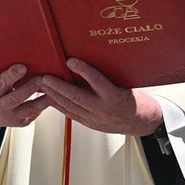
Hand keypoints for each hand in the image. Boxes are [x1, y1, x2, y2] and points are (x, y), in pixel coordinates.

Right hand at [0, 64, 49, 127]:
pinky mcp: (22, 122)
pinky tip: (53, 96)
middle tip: (42, 77)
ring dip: (43, 99)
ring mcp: (12, 117)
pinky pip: (35, 113)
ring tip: (53, 89)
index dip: (11, 75)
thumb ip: (3, 74)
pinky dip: (44, 105)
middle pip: (16, 98)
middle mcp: (1, 107)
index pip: (0, 84)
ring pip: (29, 109)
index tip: (22, 67)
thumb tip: (21, 55)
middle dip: (30, 87)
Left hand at [38, 57, 162, 135]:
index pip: (97, 81)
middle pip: (77, 97)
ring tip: (43, 85)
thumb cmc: (134, 101)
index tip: (71, 60)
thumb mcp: (125, 85)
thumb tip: (88, 62)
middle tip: (45, 77)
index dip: (83, 70)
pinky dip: (59, 105)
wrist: (140, 122)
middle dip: (58, 86)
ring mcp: (95, 119)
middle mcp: (103, 110)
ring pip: (70, 106)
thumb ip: (107, 78)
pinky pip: (71, 114)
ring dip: (54, 95)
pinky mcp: (90, 124)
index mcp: (115, 97)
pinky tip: (49, 98)